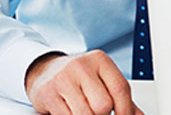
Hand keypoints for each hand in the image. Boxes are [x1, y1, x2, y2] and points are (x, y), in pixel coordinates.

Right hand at [25, 50, 141, 114]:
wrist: (44, 71)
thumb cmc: (78, 78)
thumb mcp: (101, 81)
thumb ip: (121, 98)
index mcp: (100, 60)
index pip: (120, 89)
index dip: (126, 110)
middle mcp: (81, 66)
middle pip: (103, 105)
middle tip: (99, 113)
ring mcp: (62, 78)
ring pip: (86, 114)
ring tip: (85, 112)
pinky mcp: (48, 93)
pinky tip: (70, 112)